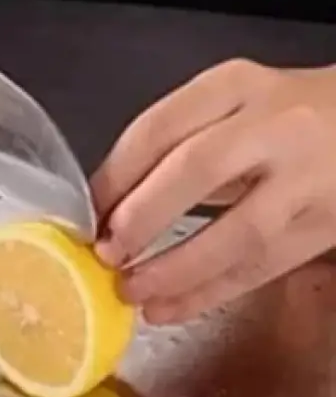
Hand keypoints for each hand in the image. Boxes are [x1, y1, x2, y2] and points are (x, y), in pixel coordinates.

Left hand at [91, 59, 335, 323]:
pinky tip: (166, 309)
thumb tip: (101, 212)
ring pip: (237, 232)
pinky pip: (259, 268)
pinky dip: (207, 294)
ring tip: (130, 292)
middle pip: (197, 171)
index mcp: (234, 87)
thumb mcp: (226, 111)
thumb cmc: (279, 121)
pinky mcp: (322, 226)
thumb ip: (169, 150)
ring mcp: (306, 179)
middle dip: (142, 219)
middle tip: (106, 254)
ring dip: (175, 269)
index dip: (114, 179)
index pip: (159, 129)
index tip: (84, 217)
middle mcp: (274, 125)